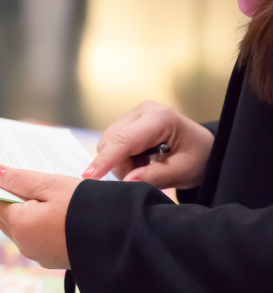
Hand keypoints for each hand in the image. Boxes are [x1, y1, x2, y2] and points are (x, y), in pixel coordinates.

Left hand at [0, 163, 79, 268]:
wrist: (122, 238)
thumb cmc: (86, 207)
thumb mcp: (51, 185)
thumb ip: (18, 179)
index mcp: (19, 226)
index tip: (7, 171)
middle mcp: (24, 245)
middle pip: (6, 216)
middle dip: (11, 197)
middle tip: (25, 178)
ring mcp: (39, 255)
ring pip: (22, 227)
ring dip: (27, 210)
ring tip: (43, 191)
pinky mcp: (54, 259)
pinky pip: (37, 237)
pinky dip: (40, 223)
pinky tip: (55, 210)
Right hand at [82, 100, 212, 188]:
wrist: (204, 148)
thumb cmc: (198, 158)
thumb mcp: (182, 172)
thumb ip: (155, 177)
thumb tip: (127, 181)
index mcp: (160, 118)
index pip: (124, 140)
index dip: (105, 160)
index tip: (89, 176)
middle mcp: (143, 110)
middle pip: (111, 142)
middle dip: (119, 165)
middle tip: (142, 176)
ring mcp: (133, 113)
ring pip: (108, 143)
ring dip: (120, 161)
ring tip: (145, 166)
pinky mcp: (128, 120)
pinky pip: (112, 142)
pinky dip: (122, 156)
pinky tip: (141, 159)